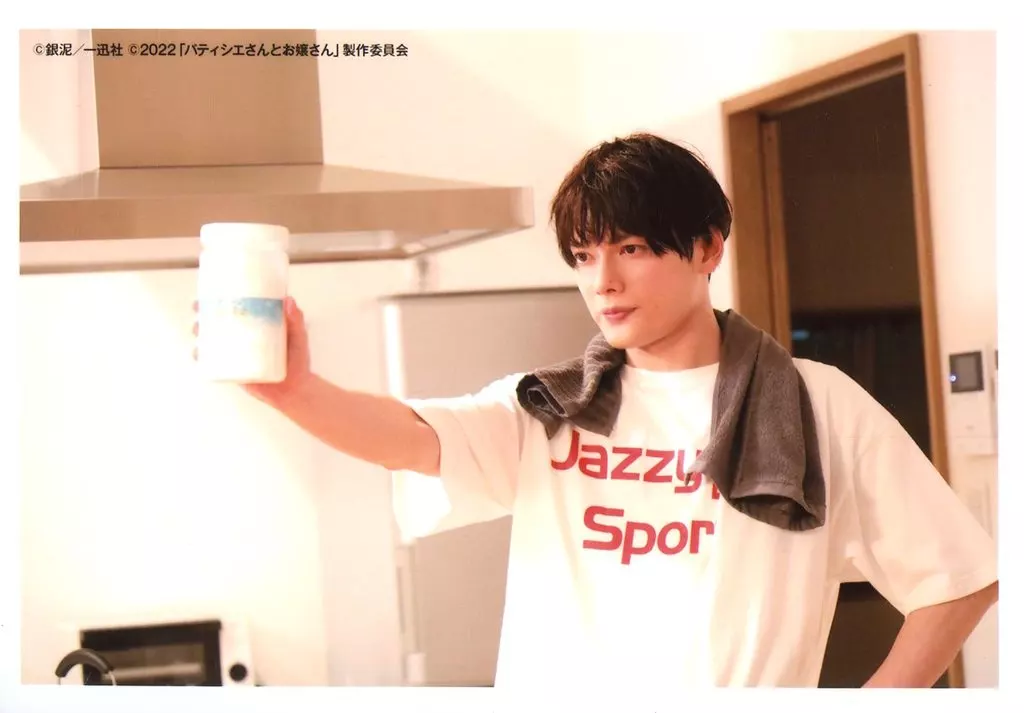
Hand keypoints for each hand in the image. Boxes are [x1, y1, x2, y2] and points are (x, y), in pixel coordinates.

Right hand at [192, 296, 313, 405]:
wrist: (295, 390)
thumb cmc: (297, 360)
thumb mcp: (298, 336)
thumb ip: (296, 320)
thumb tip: (288, 300)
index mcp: (255, 325)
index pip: (234, 309)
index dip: (218, 300)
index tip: (207, 292)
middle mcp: (242, 338)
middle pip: (217, 323)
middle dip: (202, 315)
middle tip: (199, 310)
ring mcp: (236, 354)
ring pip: (211, 342)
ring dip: (199, 334)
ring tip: (198, 329)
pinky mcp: (233, 370)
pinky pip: (213, 363)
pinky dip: (202, 358)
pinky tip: (198, 353)